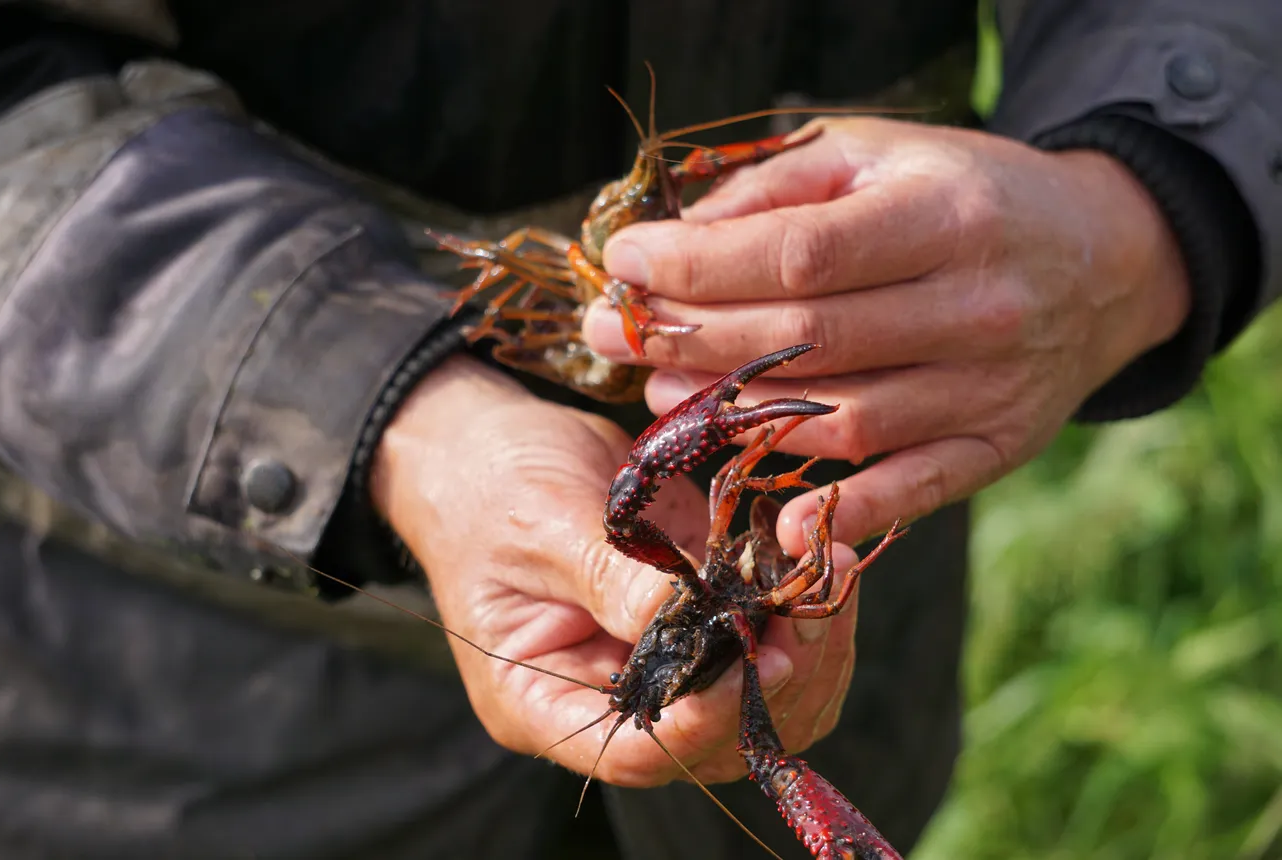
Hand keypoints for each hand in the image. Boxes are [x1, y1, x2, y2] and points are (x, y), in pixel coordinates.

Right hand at [369, 353, 862, 784]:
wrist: (489, 442)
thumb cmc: (489, 483)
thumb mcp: (539, 523)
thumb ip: (610, 576)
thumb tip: (692, 618)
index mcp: (544, 699)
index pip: (637, 750)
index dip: (705, 723)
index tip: (755, 662)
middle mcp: (610, 697)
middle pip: (716, 739)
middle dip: (778, 681)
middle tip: (813, 607)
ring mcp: (659, 659)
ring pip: (761, 700)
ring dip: (810, 647)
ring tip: (830, 572)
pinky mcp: (696, 615)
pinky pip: (766, 639)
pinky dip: (802, 607)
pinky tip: (819, 557)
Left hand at [583, 117, 1191, 553]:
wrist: (1104, 260)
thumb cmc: (969, 196)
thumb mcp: (884, 154)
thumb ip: (784, 187)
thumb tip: (684, 236)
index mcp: (947, 218)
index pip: (800, 256)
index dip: (699, 266)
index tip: (625, 263)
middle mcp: (976, 307)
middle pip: (807, 341)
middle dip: (691, 338)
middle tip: (614, 334)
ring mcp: (989, 388)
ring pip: (843, 420)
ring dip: (736, 418)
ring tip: (661, 396)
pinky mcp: (995, 447)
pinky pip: (910, 491)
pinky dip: (841, 513)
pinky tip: (773, 519)